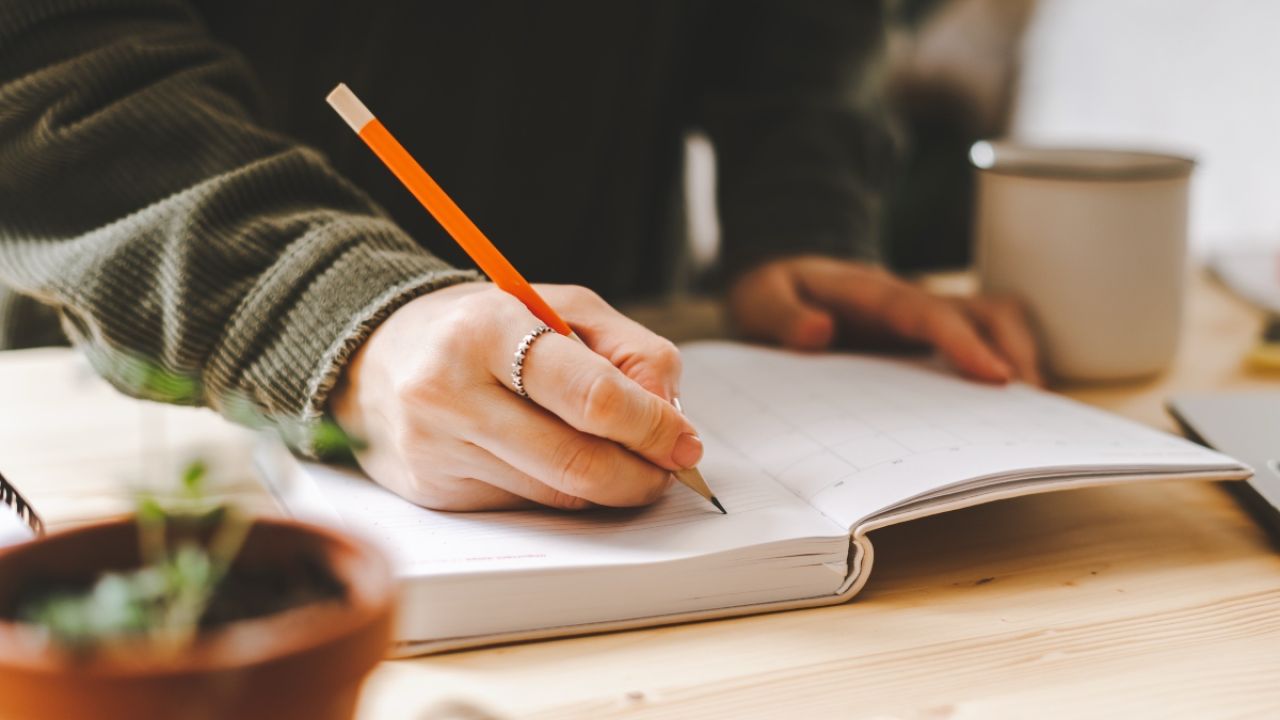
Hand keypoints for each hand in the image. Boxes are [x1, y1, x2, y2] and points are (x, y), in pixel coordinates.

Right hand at [330, 283, 701, 510]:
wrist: (378, 356)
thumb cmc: (484, 328)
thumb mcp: (559, 308)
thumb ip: (629, 350)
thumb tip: (671, 414)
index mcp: (488, 330)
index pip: (591, 396)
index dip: (652, 426)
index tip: (685, 442)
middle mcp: (451, 391)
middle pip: (577, 461)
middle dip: (641, 473)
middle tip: (670, 468)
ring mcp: (437, 448)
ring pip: (557, 492)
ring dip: (610, 487)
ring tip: (626, 462)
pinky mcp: (434, 491)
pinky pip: (525, 505)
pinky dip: (561, 491)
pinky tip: (559, 462)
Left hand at [728, 256, 1042, 385]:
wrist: (781, 278)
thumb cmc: (774, 292)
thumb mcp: (760, 299)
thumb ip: (782, 315)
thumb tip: (818, 332)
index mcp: (872, 293)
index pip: (928, 314)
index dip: (964, 342)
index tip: (998, 376)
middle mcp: (911, 300)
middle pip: (984, 310)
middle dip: (1017, 349)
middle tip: (1033, 406)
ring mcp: (925, 316)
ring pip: (993, 321)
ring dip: (1020, 357)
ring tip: (1032, 416)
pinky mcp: (928, 334)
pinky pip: (979, 341)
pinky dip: (1003, 367)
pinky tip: (1006, 414)